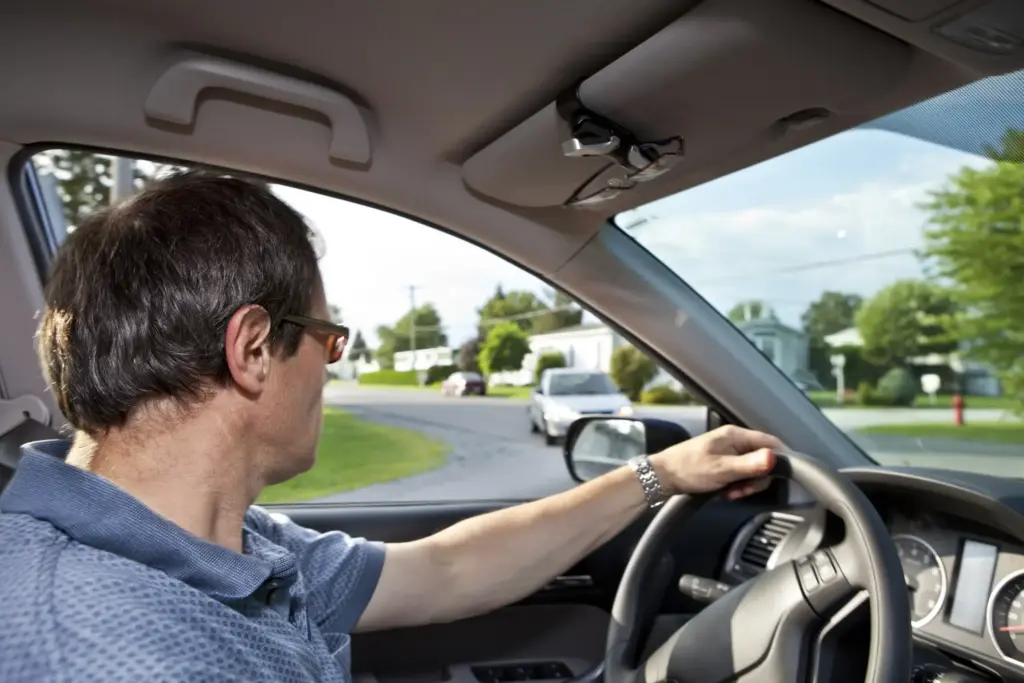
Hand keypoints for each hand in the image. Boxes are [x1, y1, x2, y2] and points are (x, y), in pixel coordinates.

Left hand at [648, 425, 782, 499]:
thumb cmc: (688, 469)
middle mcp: (735, 441)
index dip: (780, 459)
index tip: (779, 477)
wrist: (662, 477)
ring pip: (752, 470)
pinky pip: (740, 475)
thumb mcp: (722, 469)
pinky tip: (725, 492)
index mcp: (736, 435)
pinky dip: (736, 485)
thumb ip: (750, 465)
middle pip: (763, 459)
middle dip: (757, 478)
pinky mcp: (723, 464)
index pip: (771, 442)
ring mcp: (729, 453)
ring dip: (745, 485)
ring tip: (730, 492)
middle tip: (742, 490)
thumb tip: (775, 458)